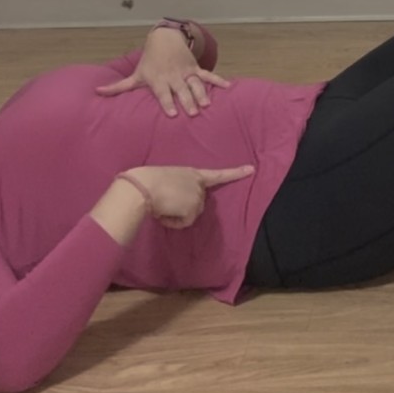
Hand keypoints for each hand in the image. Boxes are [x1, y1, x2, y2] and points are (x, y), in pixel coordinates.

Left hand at [97, 28, 230, 115]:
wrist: (164, 38)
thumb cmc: (148, 61)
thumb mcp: (135, 74)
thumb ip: (118, 87)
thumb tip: (96, 92)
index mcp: (157, 80)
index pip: (163, 93)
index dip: (167, 101)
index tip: (172, 113)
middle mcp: (172, 76)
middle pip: (180, 90)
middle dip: (187, 100)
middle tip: (193, 113)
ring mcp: (185, 72)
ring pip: (195, 84)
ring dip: (201, 93)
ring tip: (206, 105)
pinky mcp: (195, 68)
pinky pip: (208, 74)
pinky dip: (218, 80)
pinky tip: (228, 87)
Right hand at [121, 164, 254, 228]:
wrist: (141, 187)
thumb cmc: (146, 181)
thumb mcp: (165, 180)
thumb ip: (177, 187)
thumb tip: (173, 203)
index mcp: (191, 172)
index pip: (217, 174)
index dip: (235, 173)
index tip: (252, 169)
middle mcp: (198, 183)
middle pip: (197, 204)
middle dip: (183, 207)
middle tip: (164, 202)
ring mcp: (197, 195)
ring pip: (189, 215)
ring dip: (176, 215)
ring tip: (161, 205)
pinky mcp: (193, 208)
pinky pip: (184, 223)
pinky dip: (174, 222)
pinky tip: (164, 213)